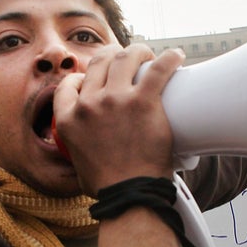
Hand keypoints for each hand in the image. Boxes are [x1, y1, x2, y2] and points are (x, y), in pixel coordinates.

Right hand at [53, 45, 183, 195]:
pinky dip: (169, 59)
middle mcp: (89, 104)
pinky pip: (158, 70)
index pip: (70, 84)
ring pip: (125, 58)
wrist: (130, 195)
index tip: (93, 77)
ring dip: (137, 51)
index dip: (82, 76)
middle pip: (99, 63)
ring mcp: (116, 100)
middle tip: (125, 58)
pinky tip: (177, 56)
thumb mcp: (76, 162)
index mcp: (69, 119)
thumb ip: (76, 147)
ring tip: (147, 55)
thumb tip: (84, 150)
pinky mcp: (143, 102)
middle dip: (112, 54)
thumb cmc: (108, 186)